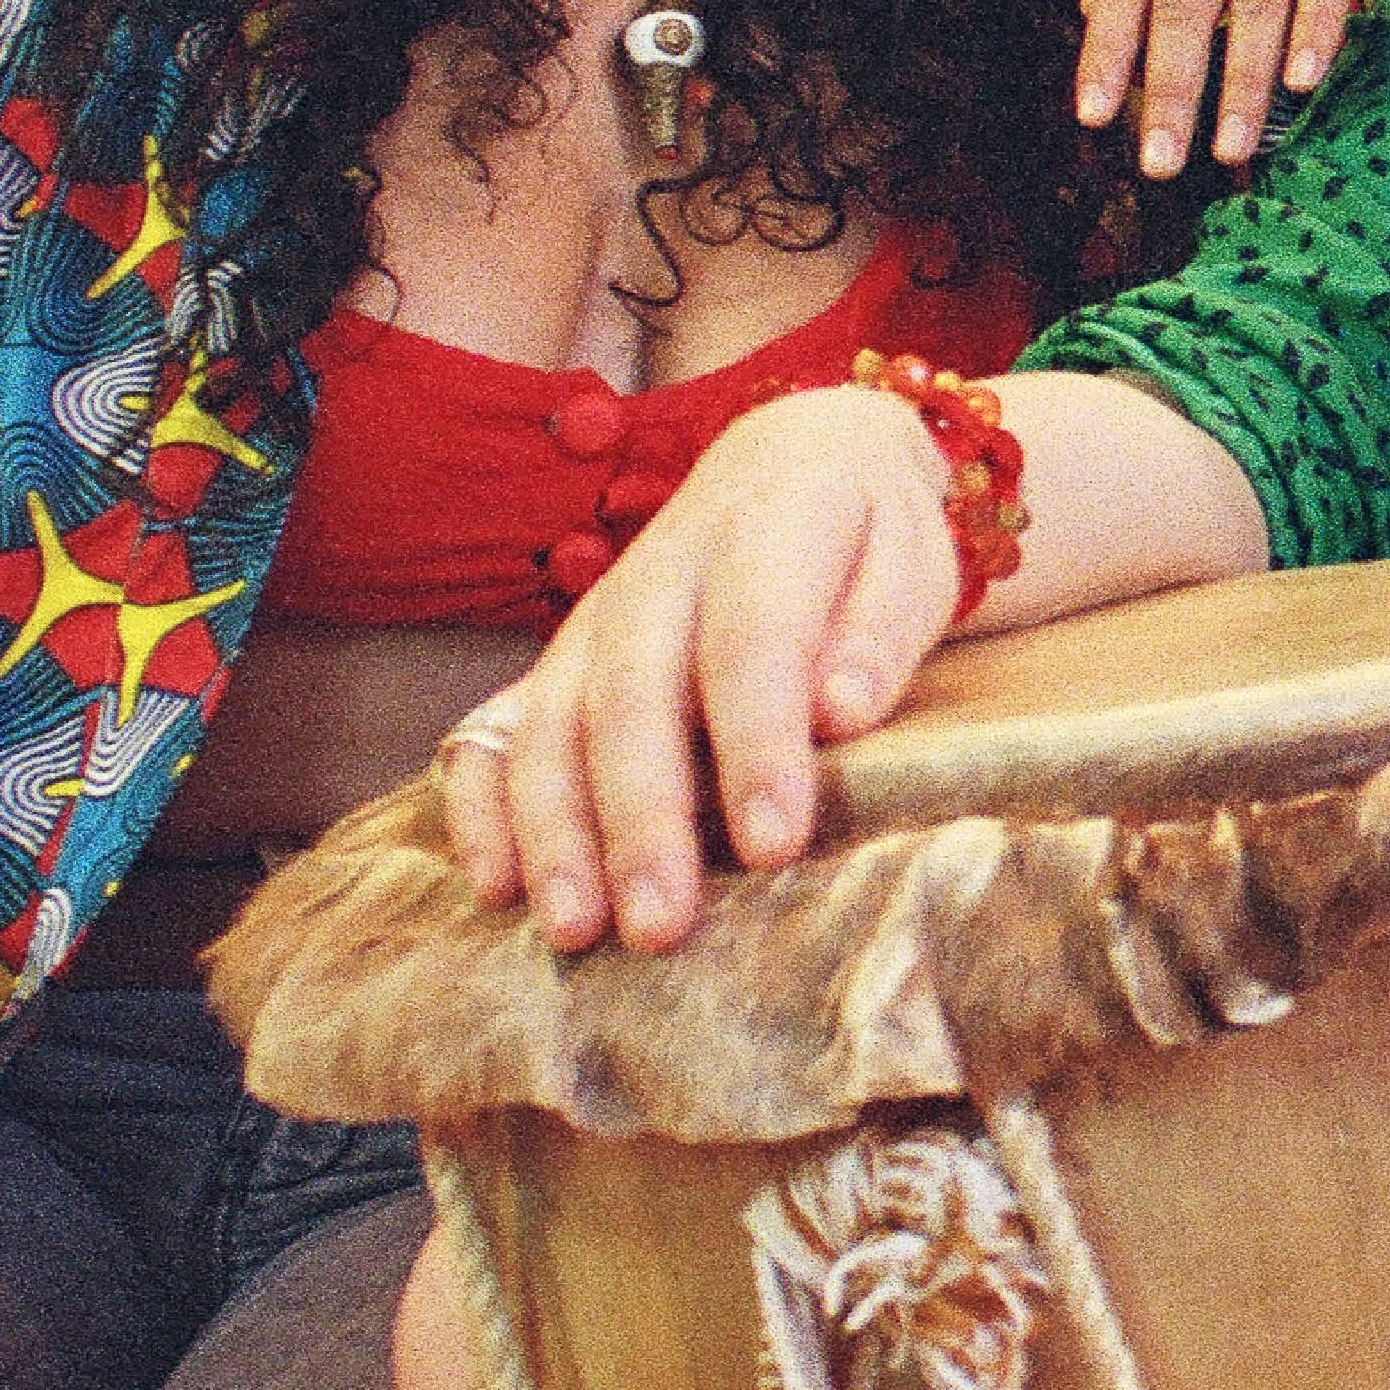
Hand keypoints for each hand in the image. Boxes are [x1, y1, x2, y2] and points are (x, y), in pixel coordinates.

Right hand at [448, 390, 974, 952]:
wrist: (794, 459)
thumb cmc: (868, 537)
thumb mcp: (909, 561)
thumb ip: (878, 634)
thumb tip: (841, 711)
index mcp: (762, 537)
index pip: (750, 645)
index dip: (756, 746)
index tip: (773, 846)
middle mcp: (657, 578)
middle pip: (632, 699)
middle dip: (639, 820)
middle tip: (659, 927)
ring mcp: (594, 623)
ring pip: (552, 723)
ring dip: (553, 831)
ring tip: (573, 929)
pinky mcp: (559, 663)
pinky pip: (496, 728)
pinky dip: (480, 804)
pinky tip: (491, 884)